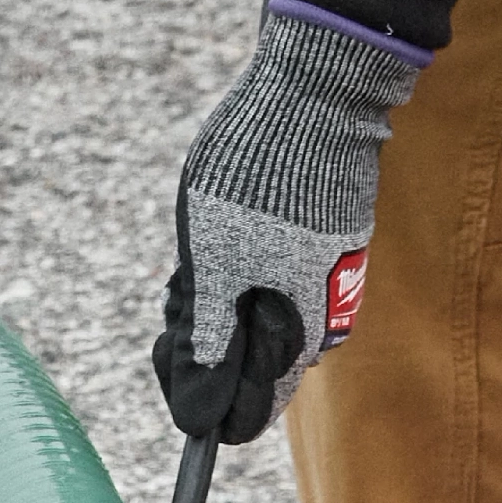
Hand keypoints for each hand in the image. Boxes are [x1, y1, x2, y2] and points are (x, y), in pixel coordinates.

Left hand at [155, 1, 424, 440]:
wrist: (317, 88)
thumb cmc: (258, 177)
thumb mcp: (213, 264)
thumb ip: (208, 338)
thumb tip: (200, 411)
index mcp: (295, 334)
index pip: (250, 414)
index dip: (204, 402)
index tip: (174, 355)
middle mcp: (322, 318)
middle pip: (249, 366)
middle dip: (206, 340)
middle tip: (183, 286)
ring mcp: (327, 279)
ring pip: (258, 320)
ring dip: (220, 298)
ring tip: (205, 247)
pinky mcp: (328, 243)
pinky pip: (274, 279)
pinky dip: (242, 265)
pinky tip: (230, 222)